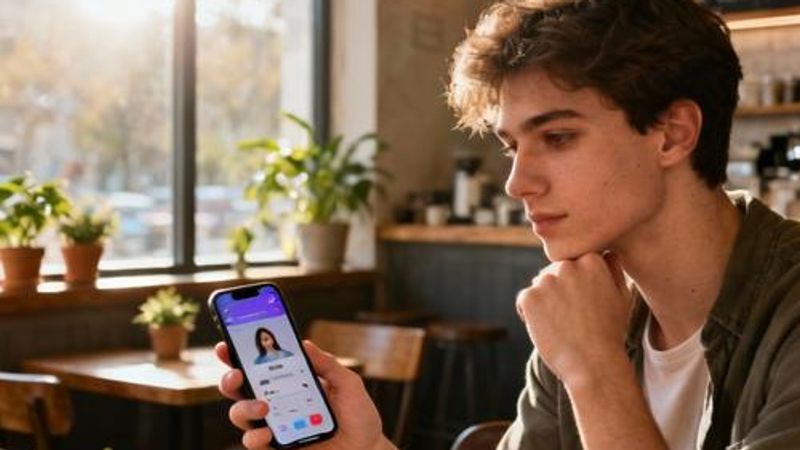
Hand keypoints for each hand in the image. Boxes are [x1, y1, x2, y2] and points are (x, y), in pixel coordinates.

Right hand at [215, 341, 393, 449]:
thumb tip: (304, 344)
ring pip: (240, 415)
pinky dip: (255, 437)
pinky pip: (255, 443)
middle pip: (239, 389)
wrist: (368, 448)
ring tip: (263, 406)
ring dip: (244, 408)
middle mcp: (275, 402)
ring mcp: (274, 425)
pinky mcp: (278, 447)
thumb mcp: (348, 384)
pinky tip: (266, 432)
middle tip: (238, 374)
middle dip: (229, 379)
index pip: (257, 366)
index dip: (236, 355)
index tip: (226, 345)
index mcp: (288, 382)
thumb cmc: (357, 415)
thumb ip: (327, 364)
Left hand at [515, 252, 631, 387]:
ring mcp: (546, 281)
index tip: (586, 304)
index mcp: (592, 260)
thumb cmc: (609, 333)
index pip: (574, 262)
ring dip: (545, 301)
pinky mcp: (529, 297)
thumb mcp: (621, 296)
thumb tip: (605, 253)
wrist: (593, 365)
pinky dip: (530, 314)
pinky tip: (548, 329)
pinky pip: (525, 300)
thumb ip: (612, 269)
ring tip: (562, 324)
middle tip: (573, 317)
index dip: (577, 284)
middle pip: (554, 272)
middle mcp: (568, 266)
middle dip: (559, 290)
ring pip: (539, 285)